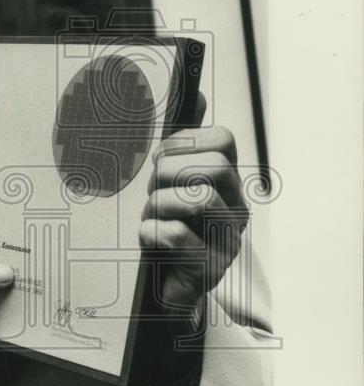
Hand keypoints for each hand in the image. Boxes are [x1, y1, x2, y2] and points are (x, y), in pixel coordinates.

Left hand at [139, 93, 248, 310]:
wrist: (168, 291)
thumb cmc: (169, 234)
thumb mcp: (173, 184)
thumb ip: (183, 143)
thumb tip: (196, 95)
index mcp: (228, 184)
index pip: (223, 141)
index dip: (184, 141)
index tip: (161, 158)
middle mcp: (235, 209)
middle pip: (216, 167)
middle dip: (170, 173)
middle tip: (154, 191)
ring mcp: (226, 241)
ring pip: (196, 199)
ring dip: (158, 204)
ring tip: (151, 217)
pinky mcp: (208, 269)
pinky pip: (176, 235)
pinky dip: (151, 232)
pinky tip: (150, 239)